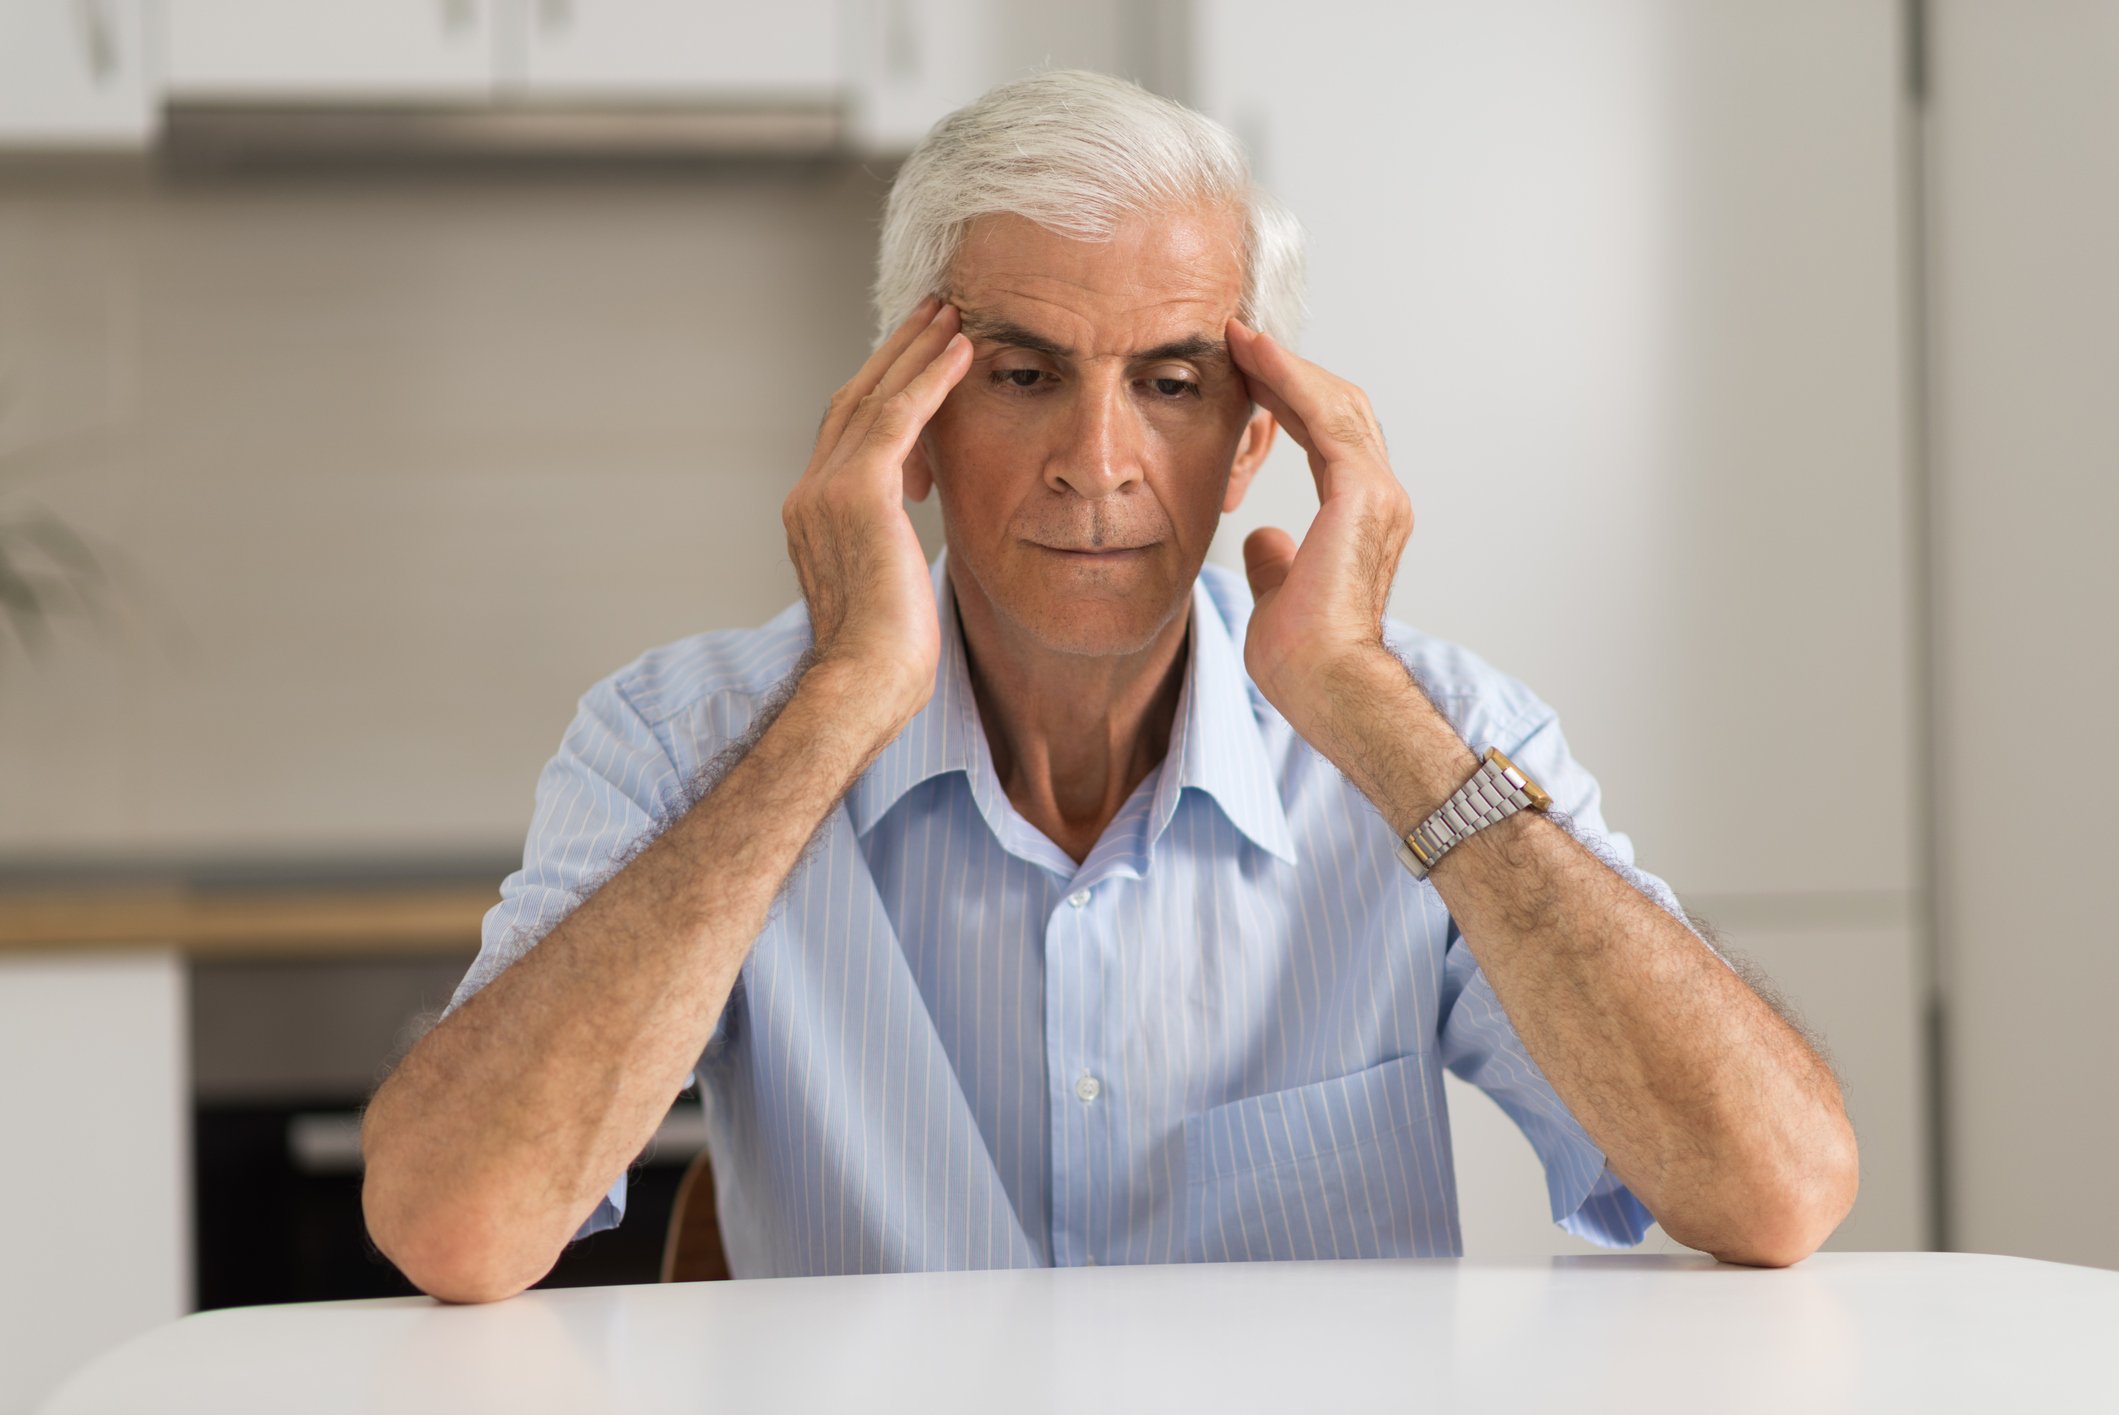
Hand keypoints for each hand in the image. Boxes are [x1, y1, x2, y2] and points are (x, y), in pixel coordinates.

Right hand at [782, 297, 971, 727]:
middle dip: (896, 353)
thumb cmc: (885, 663)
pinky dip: (930, 379)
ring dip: (916, 351)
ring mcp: (826, 490)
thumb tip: (909, 548)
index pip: (845, 434)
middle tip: (935, 311)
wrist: (863, 687)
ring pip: (874, 397)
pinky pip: (898, 417)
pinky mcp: (858, 493)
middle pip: (852, 400)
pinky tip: (962, 352)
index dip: (881, 389)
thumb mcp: (885, 592)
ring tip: (954, 315)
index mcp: (812, 516)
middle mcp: (809, 494)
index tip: (917, 358)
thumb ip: (888, 552)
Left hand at [1226, 318, 1413, 735]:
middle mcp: (1381, 499)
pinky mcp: (1362, 494)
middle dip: (1290, 372)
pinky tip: (1255, 357)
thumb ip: (1279, 563)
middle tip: (1241, 341)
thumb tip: (1267, 540)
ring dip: (1286, 367)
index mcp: (1363, 519)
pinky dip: (1290, 381)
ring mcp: (1377, 494)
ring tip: (1242, 338)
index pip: (1330, 439)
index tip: (1249, 374)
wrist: (1326, 685)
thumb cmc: (1305, 660)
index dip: (1292, 400)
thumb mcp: (1279, 598)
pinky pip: (1324, 418)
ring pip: (1335, 404)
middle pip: (1339, 410)